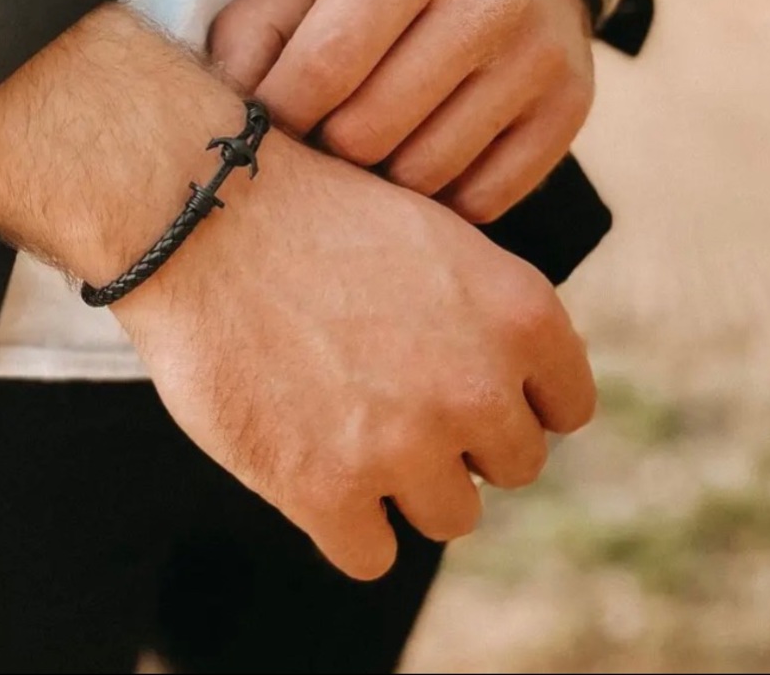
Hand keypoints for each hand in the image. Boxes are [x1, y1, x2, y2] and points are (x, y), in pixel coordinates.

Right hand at [116, 133, 595, 579]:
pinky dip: (344, 521)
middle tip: (392, 401)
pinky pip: (372, 552)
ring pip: (449, 515)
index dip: (515, 403)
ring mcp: (404, 444)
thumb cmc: (312, 217)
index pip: (565, 408)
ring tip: (346, 426)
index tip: (467, 393)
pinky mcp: (326, 490)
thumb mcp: (434, 237)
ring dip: (404, 484)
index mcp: (518, 314)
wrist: (204, 219)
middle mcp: (477, 385)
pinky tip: (310, 464)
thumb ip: (491, 319)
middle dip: (460, 442)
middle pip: (511, 466)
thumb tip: (521, 390)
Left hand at [209, 0, 594, 222]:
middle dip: (329, 149)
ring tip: (374, 147)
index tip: (274, 122)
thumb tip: (230, 113)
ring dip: (381, 179)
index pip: (323, 65)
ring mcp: (542, 57)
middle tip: (325, 136)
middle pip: (369, 131)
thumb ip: (255, 32)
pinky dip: (439, 199)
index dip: (280, 113)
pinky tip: (427, 158)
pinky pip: (482, 202)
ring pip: (424, 176)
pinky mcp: (570, 111)